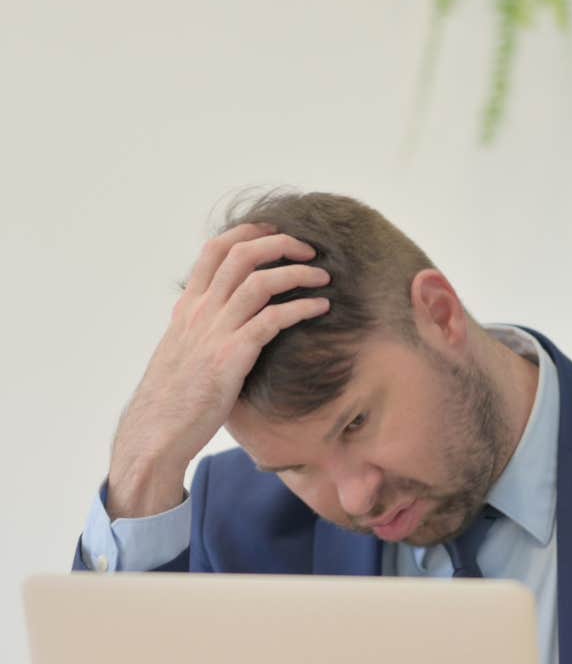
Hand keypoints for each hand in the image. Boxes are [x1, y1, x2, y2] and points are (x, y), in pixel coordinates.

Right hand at [107, 223, 330, 518]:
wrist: (155, 432)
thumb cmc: (173, 401)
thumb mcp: (183, 356)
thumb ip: (202, 333)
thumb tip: (225, 328)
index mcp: (188, 308)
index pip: (215, 250)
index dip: (248, 232)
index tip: (276, 231)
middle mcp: (199, 312)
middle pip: (240, 255)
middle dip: (279, 243)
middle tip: (309, 248)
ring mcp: (214, 333)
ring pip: (258, 282)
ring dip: (296, 273)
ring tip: (323, 276)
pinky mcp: (231, 357)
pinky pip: (272, 320)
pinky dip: (301, 308)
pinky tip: (321, 308)